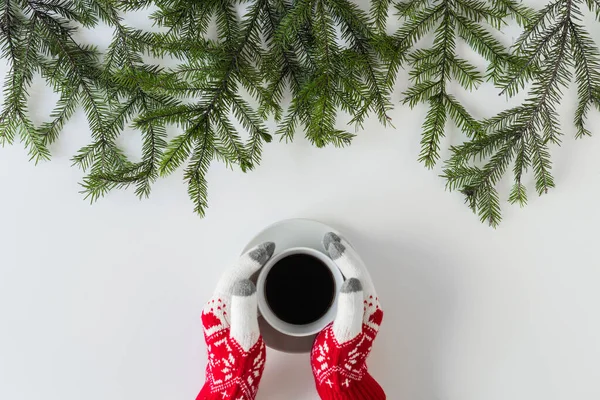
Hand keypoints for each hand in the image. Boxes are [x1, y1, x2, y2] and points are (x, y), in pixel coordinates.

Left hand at [197, 242, 274, 399]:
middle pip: (232, 274)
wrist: (229, 386)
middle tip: (267, 250)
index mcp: (218, 309)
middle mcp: (215, 309)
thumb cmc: (237, 367)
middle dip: (250, 258)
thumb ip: (245, 309)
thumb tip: (245, 282)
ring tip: (264, 259)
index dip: (252, 259)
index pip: (235, 274)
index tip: (267, 250)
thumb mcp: (245, 338)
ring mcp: (219, 314)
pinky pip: (237, 291)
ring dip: (248, 268)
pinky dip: (249, 280)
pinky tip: (258, 281)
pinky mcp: (225, 320)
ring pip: (234, 281)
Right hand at [311, 233, 384, 399]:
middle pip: (357, 269)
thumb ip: (349, 307)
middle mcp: (367, 305)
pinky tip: (329, 268)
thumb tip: (351, 281)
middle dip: (344, 251)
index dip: (343, 254)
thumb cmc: (339, 359)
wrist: (340, 377)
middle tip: (330, 239)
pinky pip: (346, 282)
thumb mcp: (344, 332)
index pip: (356, 271)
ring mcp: (360, 308)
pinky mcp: (351, 311)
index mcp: (367, 307)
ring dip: (343, 259)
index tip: (330, 242)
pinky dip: (338, 271)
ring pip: (353, 274)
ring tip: (331, 247)